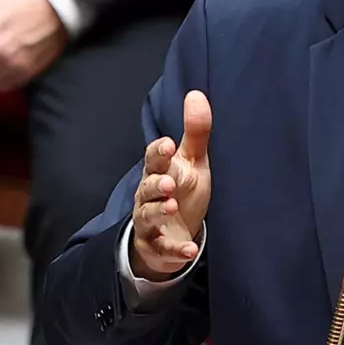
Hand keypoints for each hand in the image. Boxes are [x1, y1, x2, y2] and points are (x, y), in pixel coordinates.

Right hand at [130, 91, 213, 280]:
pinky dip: (176, 250)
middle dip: (155, 185)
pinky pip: (163, 248)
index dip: (158, 153)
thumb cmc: (183, 191)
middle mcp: (149, 196)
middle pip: (147, 188)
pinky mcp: (157, 246)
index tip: (167, 145)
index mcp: (159, 172)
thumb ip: (195, 132)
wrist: (175, 231)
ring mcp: (150, 222)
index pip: (153, 160)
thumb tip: (197, 94)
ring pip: (147, 216)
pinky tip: (190, 250)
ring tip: (171, 207)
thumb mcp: (193, 162)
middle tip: (168, 183)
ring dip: (158, 212)